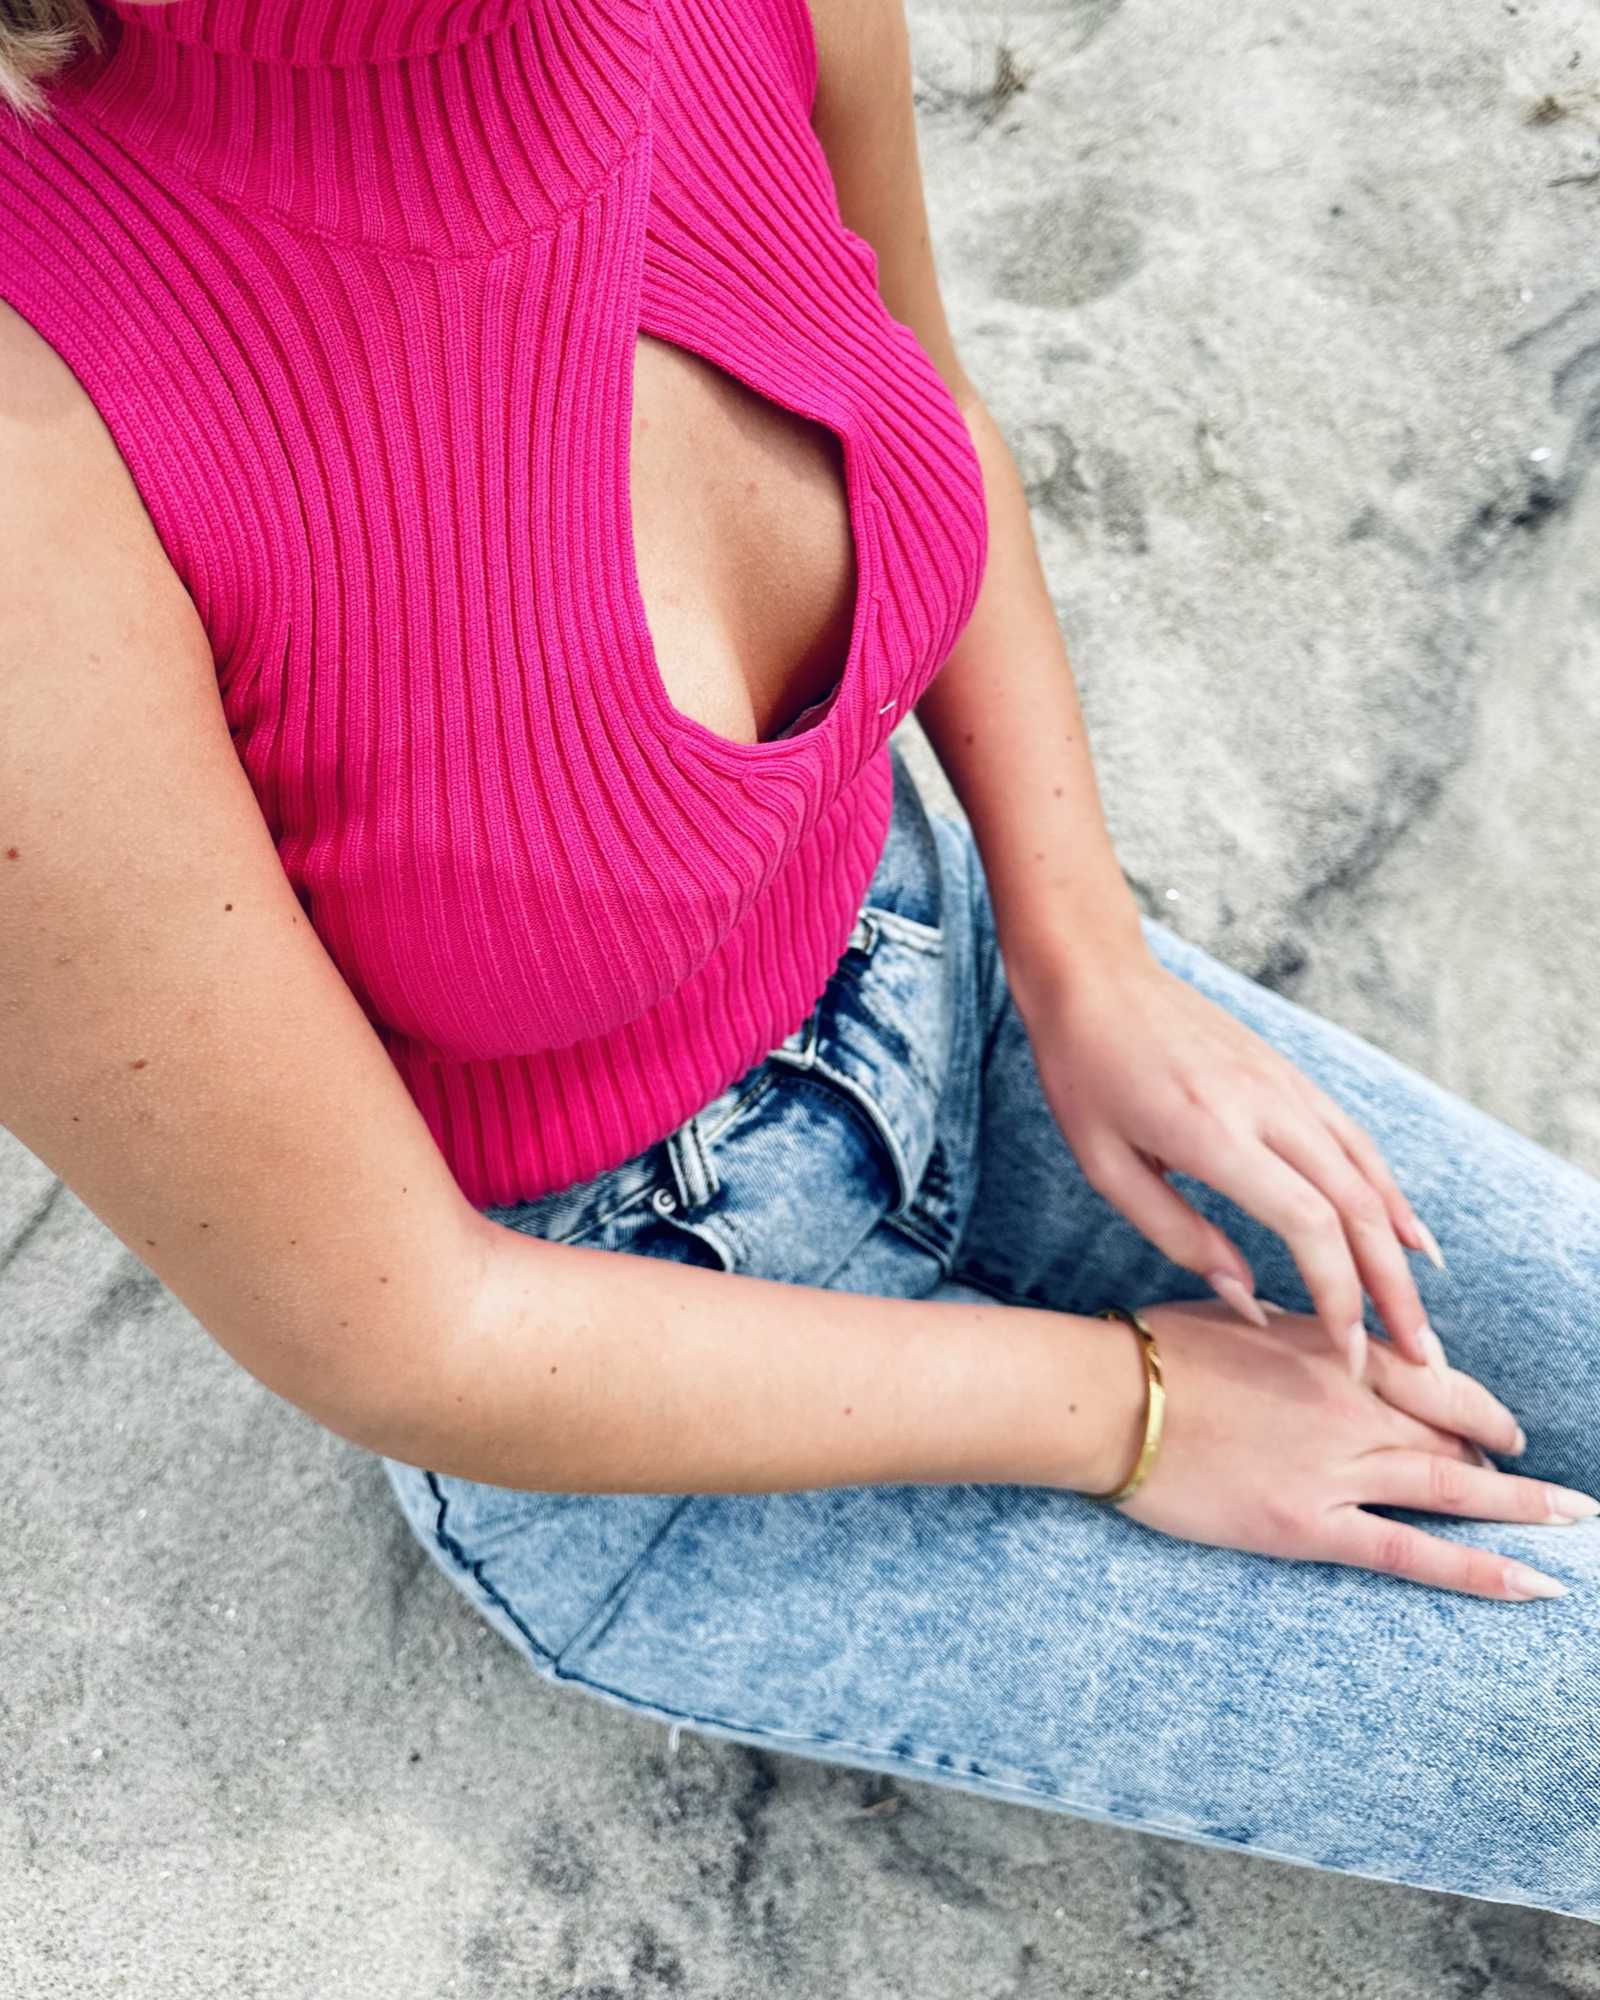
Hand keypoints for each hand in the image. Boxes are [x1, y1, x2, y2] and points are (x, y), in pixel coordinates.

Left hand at [1020, 946, 1441, 1371]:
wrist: (1095, 978)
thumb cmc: (1085, 1074)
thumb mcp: (1107, 1166)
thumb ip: (1179, 1235)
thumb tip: (1249, 1300)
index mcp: (1212, 1133)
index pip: (1307, 1223)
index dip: (1337, 1292)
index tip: (1346, 1350)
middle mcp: (1266, 1106)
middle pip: (1356, 1207)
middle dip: (1391, 1290)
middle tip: (1418, 1359)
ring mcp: (1286, 1085)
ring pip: (1367, 1174)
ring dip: (1401, 1250)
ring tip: (1420, 1314)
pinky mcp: (1291, 1075)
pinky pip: (1355, 1141)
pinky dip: (1389, 1193)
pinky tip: (1407, 1236)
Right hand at [1115, 1301, 1593, 1598]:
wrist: (1106, 1397)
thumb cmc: (1156, 1350)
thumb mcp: (1240, 1315)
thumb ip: (1301, 1330)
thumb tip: (1334, 1339)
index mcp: (1335, 1347)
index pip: (1434, 1376)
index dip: (1478, 1405)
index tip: (1502, 1425)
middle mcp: (1352, 1401)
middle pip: (1453, 1431)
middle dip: (1505, 1459)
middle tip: (1551, 1489)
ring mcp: (1337, 1464)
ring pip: (1452, 1486)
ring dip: (1523, 1505)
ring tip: (1575, 1521)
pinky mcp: (1308, 1522)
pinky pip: (1410, 1551)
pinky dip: (1478, 1567)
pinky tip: (1531, 1581)